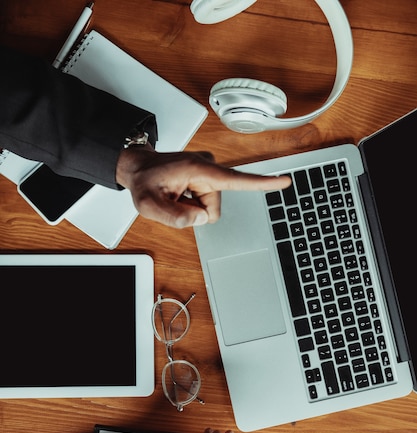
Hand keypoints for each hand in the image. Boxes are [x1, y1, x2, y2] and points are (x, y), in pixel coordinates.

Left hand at [116, 146, 291, 228]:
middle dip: (195, 212)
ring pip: (210, 208)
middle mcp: (208, 168)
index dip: (261, 183)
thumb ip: (173, 216)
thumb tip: (201, 219)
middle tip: (173, 199)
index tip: (284, 182)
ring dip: (192, 207)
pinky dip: (192, 203)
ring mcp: (209, 172)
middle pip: (214, 208)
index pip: (236, 180)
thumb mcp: (149, 205)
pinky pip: (206, 202)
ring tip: (175, 195)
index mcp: (199, 169)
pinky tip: (180, 193)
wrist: (139, 168)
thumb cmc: (144, 182)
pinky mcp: (207, 178)